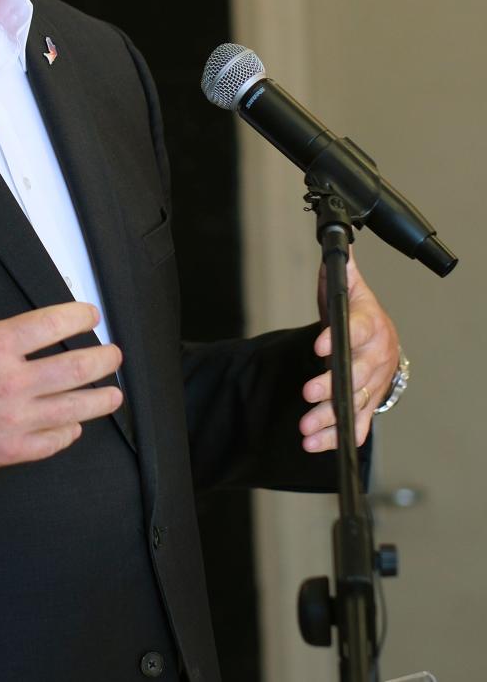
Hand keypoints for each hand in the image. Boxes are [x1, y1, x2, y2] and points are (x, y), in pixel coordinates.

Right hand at [0, 231, 122, 487]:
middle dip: (104, 359)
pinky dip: (69, 432)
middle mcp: (10, 382)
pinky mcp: (10, 452)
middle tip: (113, 354)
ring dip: (100, 399)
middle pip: (77, 367)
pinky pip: (54, 442)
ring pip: (75, 408)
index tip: (90, 315)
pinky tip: (74, 425)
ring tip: (113, 393)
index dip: (80, 316)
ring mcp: (14, 420)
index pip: (54, 324)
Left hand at [299, 252, 399, 451]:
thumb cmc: (359, 312)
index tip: (320, 345)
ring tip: (305, 429)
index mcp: (372, 324)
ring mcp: (374, 383)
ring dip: (331, 418)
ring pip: (356, 403)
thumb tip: (337, 242)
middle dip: (332, 385)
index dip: (340, 337)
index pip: (358, 329)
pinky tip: (315, 444)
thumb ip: (341, 271)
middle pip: (357, 373)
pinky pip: (357, 424)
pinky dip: (337, 436)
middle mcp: (377, 357)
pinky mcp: (368, 404)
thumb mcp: (349, 287)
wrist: (381, 339)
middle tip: (308, 393)